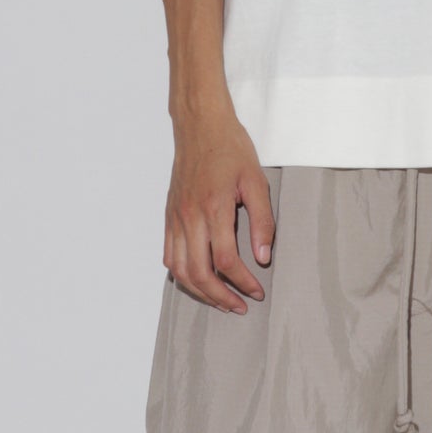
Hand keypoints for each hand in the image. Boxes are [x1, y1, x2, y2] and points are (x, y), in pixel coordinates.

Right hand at [165, 111, 274, 312]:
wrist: (200, 126)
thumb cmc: (230, 149)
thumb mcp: (256, 181)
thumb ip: (262, 221)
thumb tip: (263, 257)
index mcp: (214, 208)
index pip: (226, 260)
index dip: (243, 282)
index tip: (258, 291)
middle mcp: (190, 217)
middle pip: (199, 273)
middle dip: (221, 296)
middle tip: (240, 306)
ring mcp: (175, 218)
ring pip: (179, 270)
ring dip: (199, 291)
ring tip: (220, 300)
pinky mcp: (169, 216)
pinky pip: (168, 256)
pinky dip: (181, 275)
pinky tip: (197, 280)